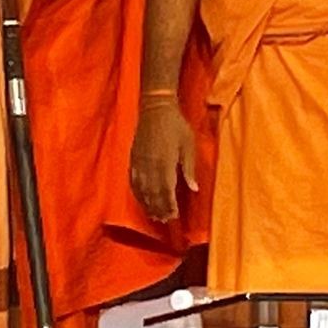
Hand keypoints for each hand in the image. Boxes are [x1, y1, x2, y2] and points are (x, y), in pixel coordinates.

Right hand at [130, 102, 198, 223]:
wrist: (155, 108)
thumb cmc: (176, 125)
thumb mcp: (188, 145)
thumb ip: (189, 168)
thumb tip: (194, 189)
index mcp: (165, 163)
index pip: (166, 191)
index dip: (169, 206)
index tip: (174, 216)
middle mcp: (150, 166)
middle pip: (153, 194)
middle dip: (159, 208)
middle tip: (166, 220)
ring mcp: (139, 163)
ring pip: (141, 190)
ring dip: (148, 204)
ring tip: (155, 215)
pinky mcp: (133, 158)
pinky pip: (133, 181)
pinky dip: (137, 193)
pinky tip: (142, 199)